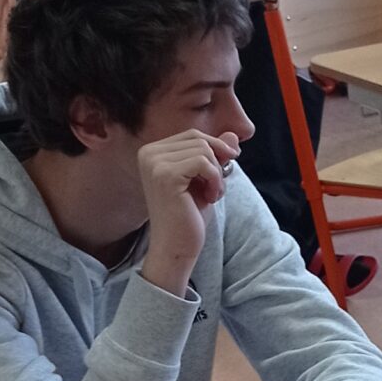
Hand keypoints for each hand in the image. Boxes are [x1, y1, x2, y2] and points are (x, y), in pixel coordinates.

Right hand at [138, 128, 238, 295]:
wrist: (177, 246)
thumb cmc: (188, 214)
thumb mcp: (205, 178)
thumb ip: (216, 154)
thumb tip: (233, 134)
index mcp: (152, 151)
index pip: (193, 135)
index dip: (214, 151)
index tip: (219, 175)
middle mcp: (148, 153)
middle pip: (199, 139)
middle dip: (216, 161)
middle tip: (215, 187)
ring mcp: (154, 163)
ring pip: (203, 149)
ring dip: (216, 173)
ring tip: (211, 194)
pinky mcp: (165, 175)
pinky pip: (204, 162)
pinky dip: (215, 179)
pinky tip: (210, 197)